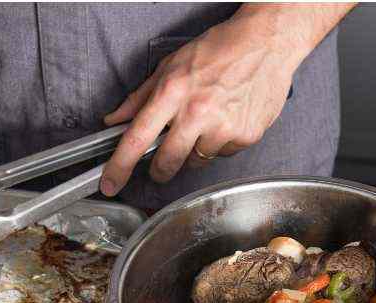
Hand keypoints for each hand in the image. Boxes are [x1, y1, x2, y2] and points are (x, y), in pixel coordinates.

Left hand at [100, 3, 349, 195]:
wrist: (265, 44)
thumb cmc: (219, 49)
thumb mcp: (171, 65)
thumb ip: (140, 97)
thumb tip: (115, 119)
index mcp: (172, 91)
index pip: (137, 137)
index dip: (120, 166)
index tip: (110, 184)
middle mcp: (197, 112)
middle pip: (167, 161)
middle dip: (159, 170)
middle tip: (161, 166)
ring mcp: (223, 127)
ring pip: (196, 161)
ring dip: (194, 152)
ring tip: (206, 124)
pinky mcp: (245, 136)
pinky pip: (223, 155)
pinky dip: (220, 145)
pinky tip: (227, 121)